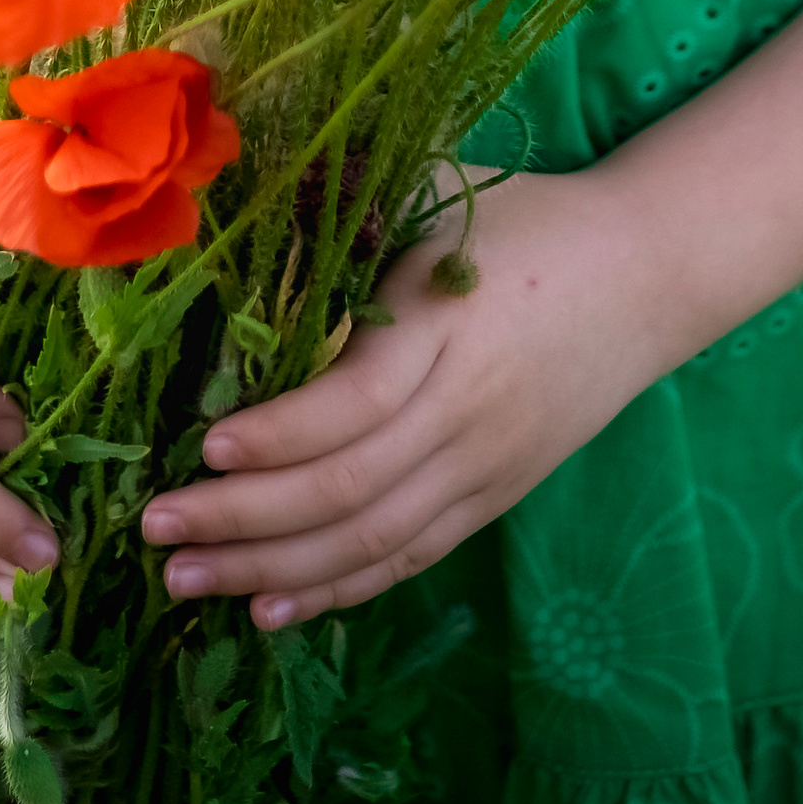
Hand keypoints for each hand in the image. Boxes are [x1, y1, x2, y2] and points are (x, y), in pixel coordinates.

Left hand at [139, 172, 660, 630]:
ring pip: (372, 541)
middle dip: (244, 520)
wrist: (646, 274)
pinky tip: (269, 606)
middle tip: (157, 531)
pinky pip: (408, 558)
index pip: (354, 404)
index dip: (277, 436)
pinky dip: (338, 590)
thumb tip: (229, 229)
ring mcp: (485, 466)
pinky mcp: (495, 497)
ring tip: (184, 582)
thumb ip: (350, 219)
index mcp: (447, 326)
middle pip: (349, 489)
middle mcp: (468, 410)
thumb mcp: (440, 196)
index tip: (202, 448)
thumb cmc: (525, 219)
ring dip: (273, 571)